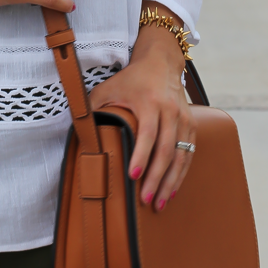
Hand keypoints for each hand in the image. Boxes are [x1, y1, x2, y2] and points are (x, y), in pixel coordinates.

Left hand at [89, 11, 194, 212]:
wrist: (161, 64)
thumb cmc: (130, 80)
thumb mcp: (107, 88)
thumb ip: (92, 109)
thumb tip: (77, 133)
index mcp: (150, 102)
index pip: (148, 132)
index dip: (141, 155)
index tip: (132, 175)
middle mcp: (170, 111)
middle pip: (166, 149)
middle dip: (156, 177)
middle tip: (146, 200)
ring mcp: (184, 119)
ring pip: (181, 155)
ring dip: (170, 181)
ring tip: (159, 203)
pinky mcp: (191, 126)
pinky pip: (188, 154)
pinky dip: (180, 174)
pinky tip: (171, 190)